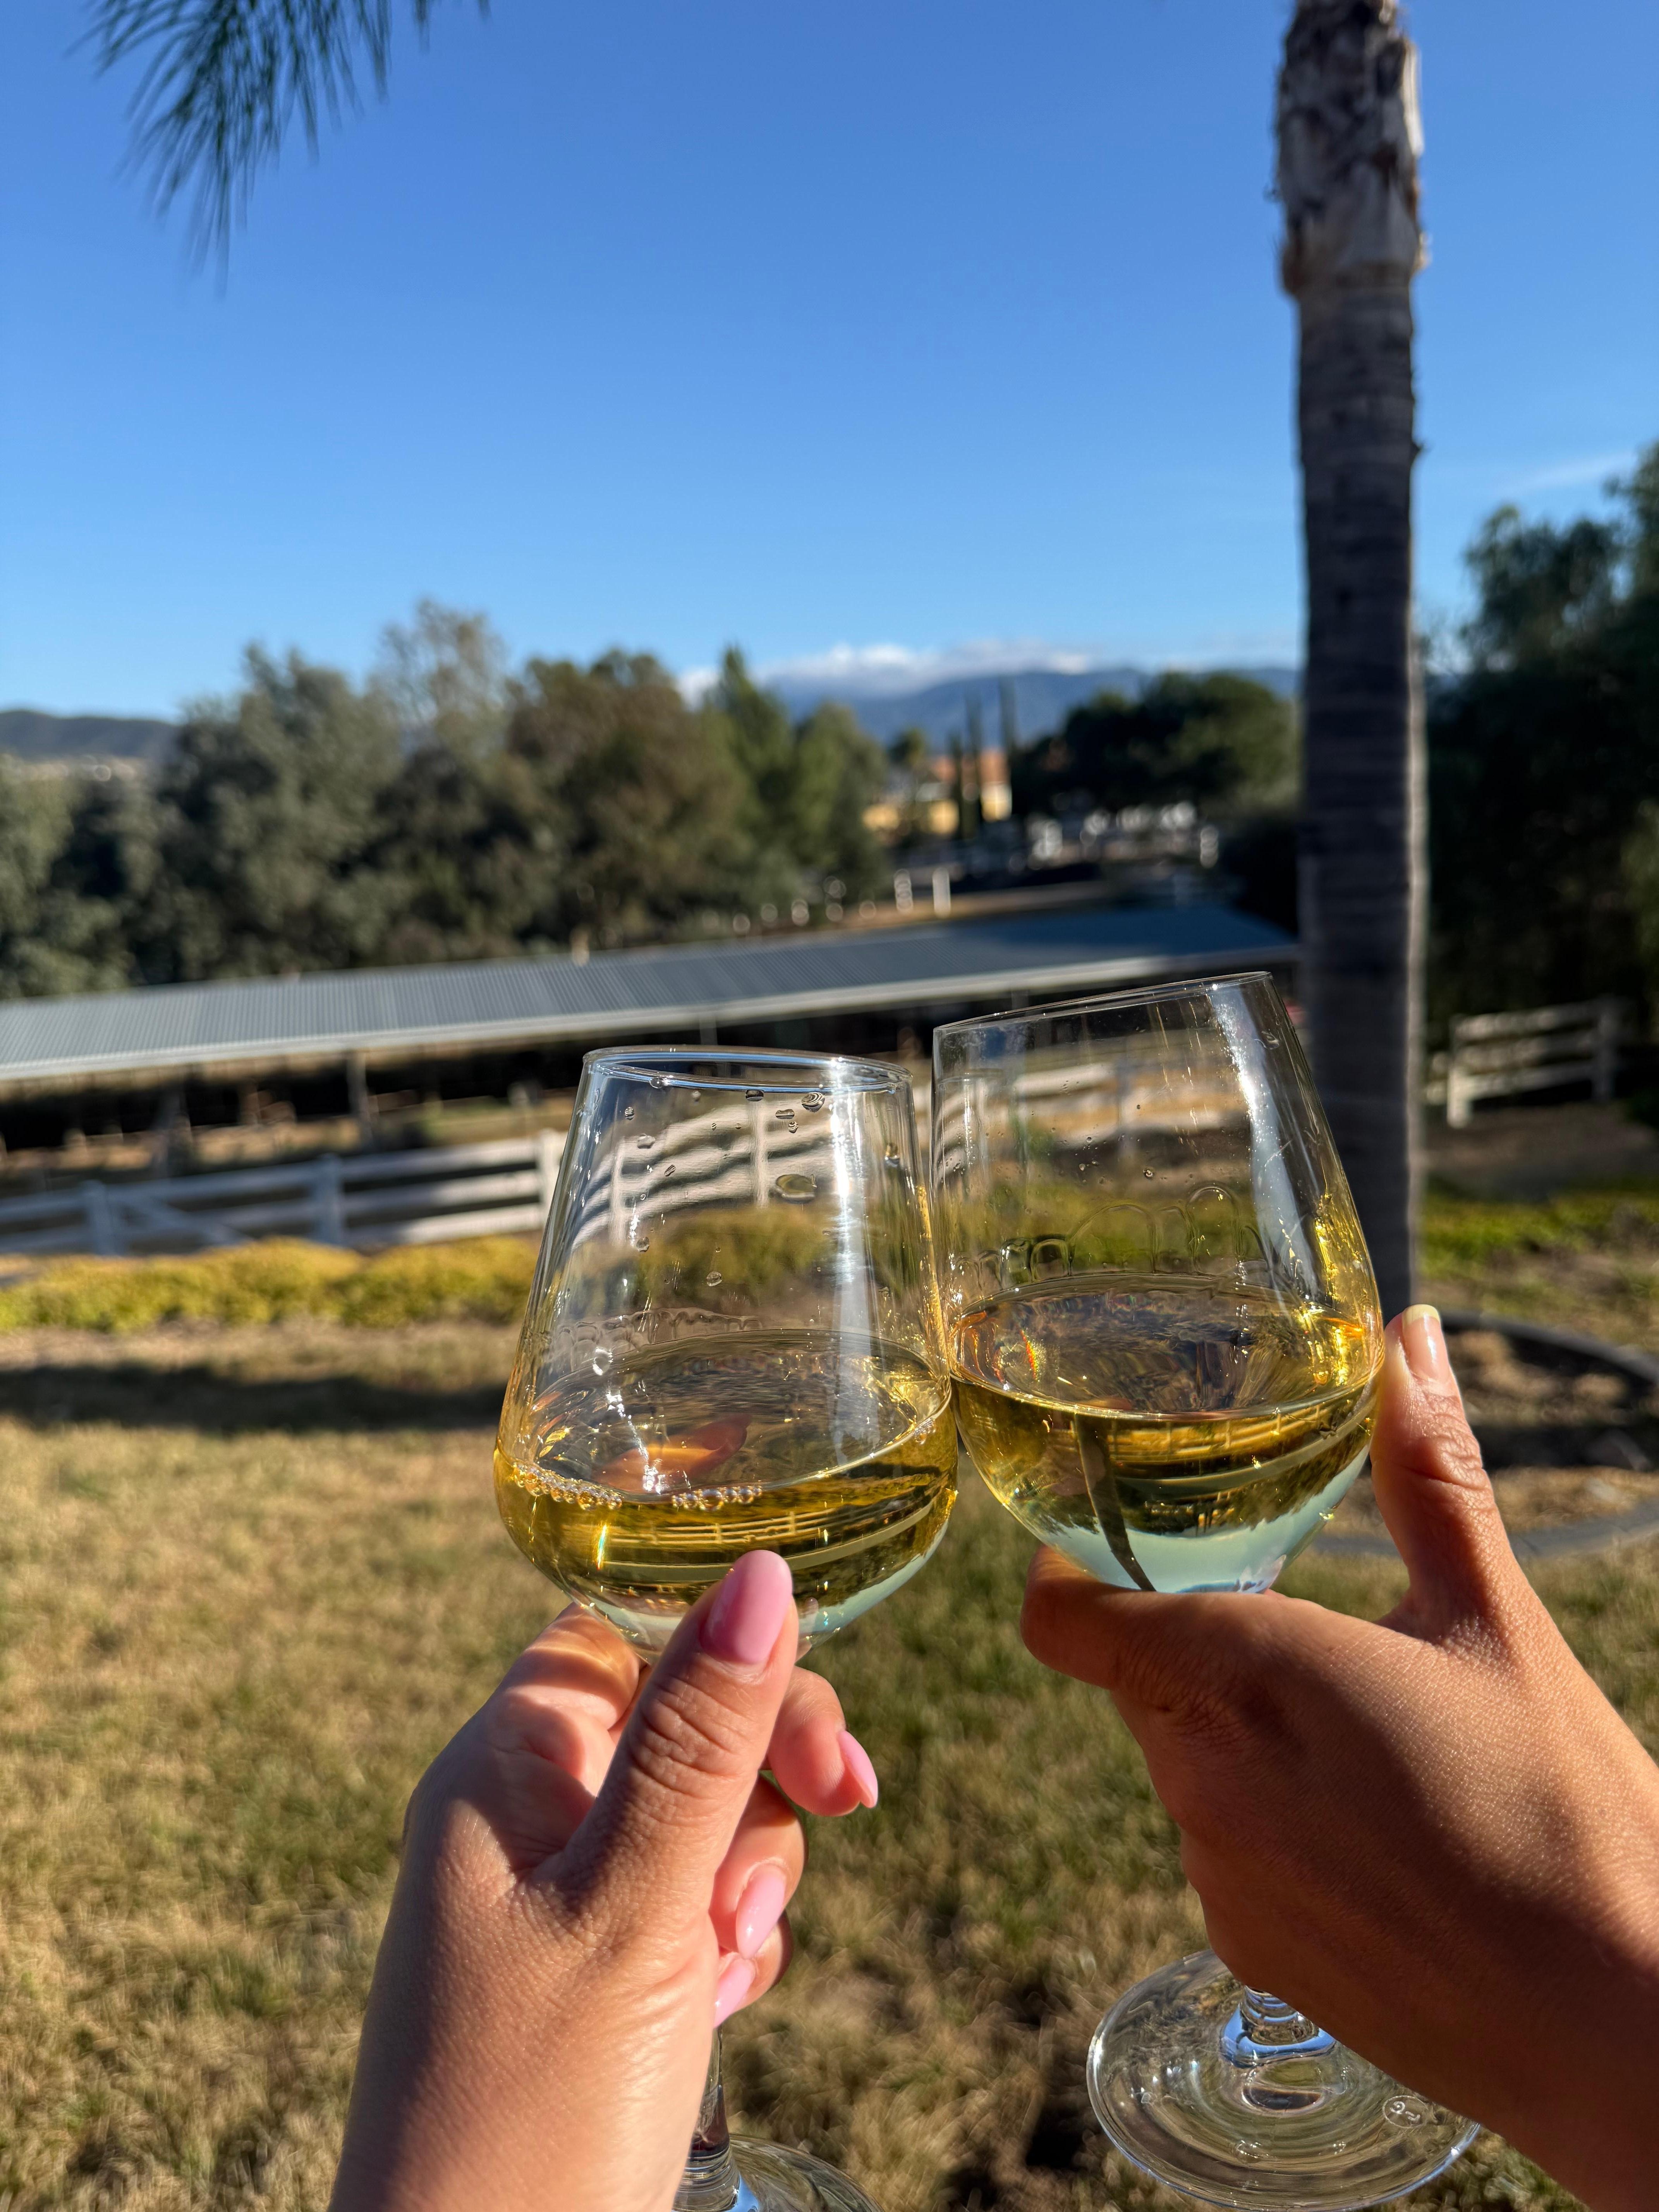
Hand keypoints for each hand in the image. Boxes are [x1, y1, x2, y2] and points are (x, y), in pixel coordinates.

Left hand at [330, 1552, 878, 2211]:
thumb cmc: (533, 2109)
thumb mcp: (635, 1904)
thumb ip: (703, 1739)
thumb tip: (763, 1569)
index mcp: (503, 1768)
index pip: (636, 1639)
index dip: (737, 1672)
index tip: (827, 1765)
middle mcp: (520, 1815)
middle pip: (684, 1727)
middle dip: (758, 1799)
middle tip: (759, 1897)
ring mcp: (553, 1896)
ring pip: (703, 1822)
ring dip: (744, 1884)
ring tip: (714, 1974)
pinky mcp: (589, 1969)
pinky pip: (690, 1905)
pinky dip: (723, 1945)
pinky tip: (711, 2011)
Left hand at [1021, 1306, 1658, 2211]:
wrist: (1623, 2030)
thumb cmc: (1566, 1816)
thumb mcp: (1496, 1621)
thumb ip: (1428, 1472)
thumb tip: (1407, 1339)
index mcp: (1245, 1675)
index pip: (1063, 1616)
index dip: (1070, 1573)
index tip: (1119, 1544)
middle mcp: (1202, 1782)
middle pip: (1139, 1681)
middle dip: (1196, 1646)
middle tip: (1302, 1628)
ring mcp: (1219, 1881)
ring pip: (1184, 1767)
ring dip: (1244, 1739)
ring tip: (1374, 1749)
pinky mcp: (1248, 1957)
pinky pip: (1224, 1857)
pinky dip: (1274, 1829)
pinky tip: (1381, 1837)